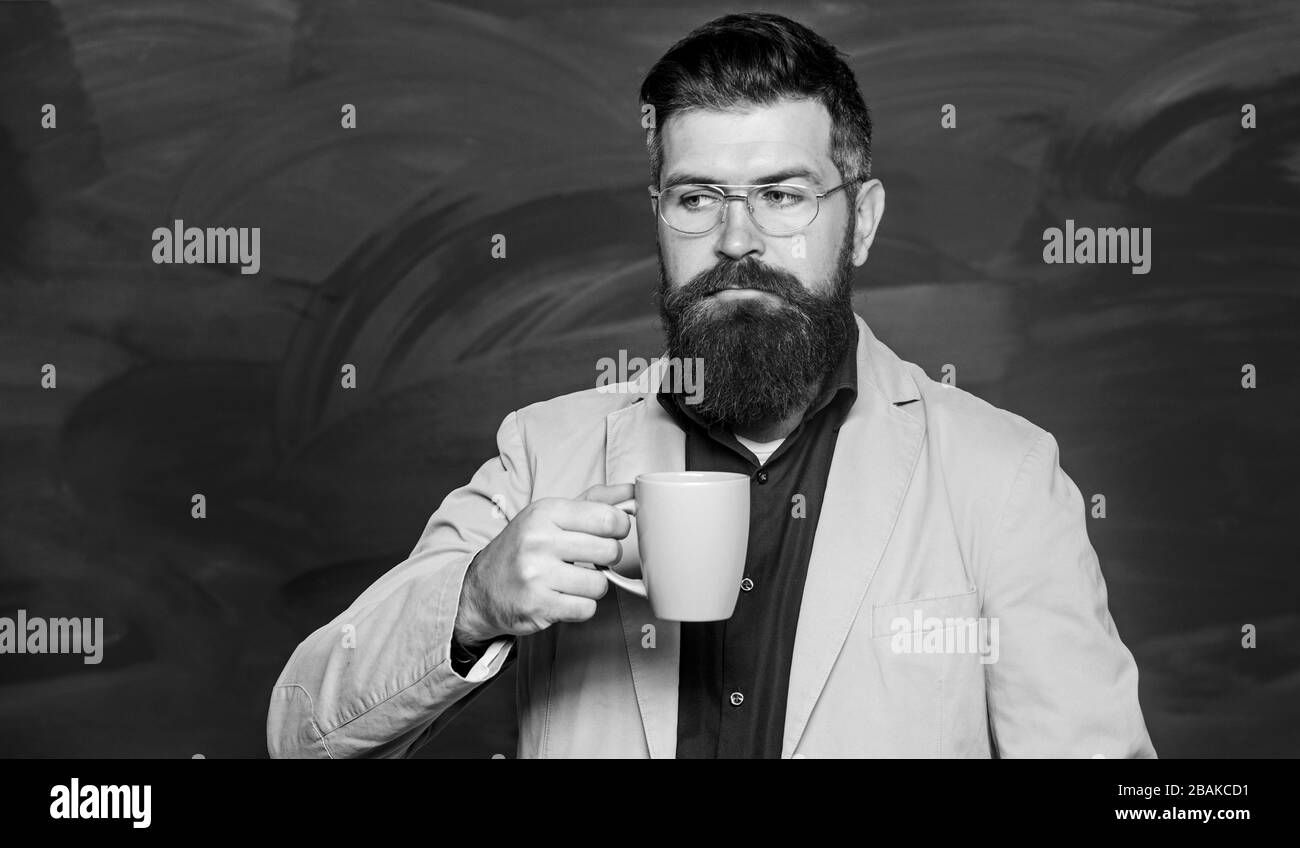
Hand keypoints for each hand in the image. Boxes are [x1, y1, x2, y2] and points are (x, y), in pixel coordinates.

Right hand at [453, 484, 633, 646]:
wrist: (481, 589)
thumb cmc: (524, 548)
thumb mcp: (552, 515)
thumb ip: (594, 501)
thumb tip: (632, 490)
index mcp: (545, 512)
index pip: (607, 517)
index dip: (619, 527)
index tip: (612, 532)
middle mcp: (538, 541)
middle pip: (609, 551)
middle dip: (607, 558)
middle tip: (591, 559)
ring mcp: (536, 575)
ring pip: (600, 584)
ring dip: (594, 586)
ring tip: (574, 580)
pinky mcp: (538, 607)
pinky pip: (586, 609)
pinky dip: (581, 607)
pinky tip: (564, 597)